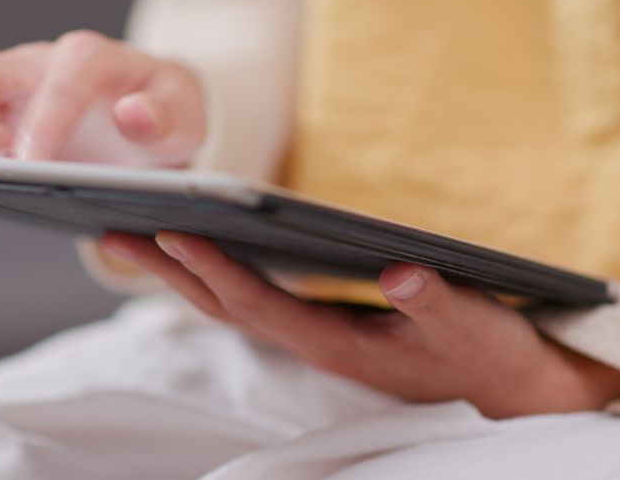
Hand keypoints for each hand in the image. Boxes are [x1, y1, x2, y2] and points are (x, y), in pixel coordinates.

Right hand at [0, 30, 205, 166]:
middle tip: (0, 176)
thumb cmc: (159, 115)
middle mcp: (32, 64)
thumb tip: (133, 116)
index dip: (44, 120)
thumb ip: (168, 117)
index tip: (35, 165)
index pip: (59, 76)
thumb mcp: (185, 118)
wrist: (143, 114)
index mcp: (88, 58)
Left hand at [100, 231, 619, 418]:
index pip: (258, 303)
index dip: (213, 268)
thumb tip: (397, 275)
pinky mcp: (322, 327)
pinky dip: (215, 276)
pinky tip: (198, 253)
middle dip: (167, 270)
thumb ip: (433, 301)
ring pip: (230, 305)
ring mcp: (313, 337)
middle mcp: (313, 342)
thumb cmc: (487, 355)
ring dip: (179, 274)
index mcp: (337, 343)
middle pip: (222, 305)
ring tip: (133, 237)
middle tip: (111, 231)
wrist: (508, 389)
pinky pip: (252, 301)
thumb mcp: (471, 326)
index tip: (169, 231)